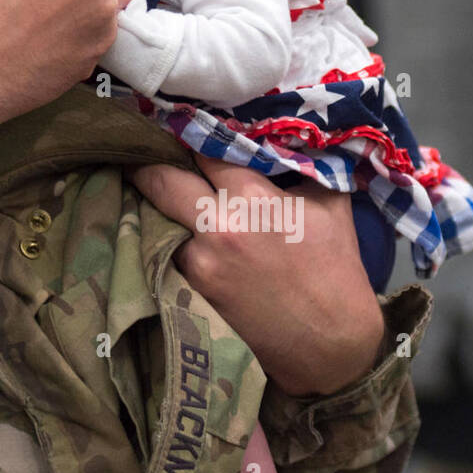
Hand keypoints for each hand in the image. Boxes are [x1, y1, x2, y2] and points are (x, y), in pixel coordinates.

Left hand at [128, 155, 384, 395]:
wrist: (332, 347)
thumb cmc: (335, 271)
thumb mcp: (329, 204)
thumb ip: (297, 167)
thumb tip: (273, 138)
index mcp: (253, 198)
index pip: (204, 148)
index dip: (192, 134)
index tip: (180, 125)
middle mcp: (217, 226)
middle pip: (160, 177)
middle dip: (146, 159)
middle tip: (137, 148)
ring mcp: (198, 261)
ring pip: (156, 215)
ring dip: (154, 201)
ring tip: (147, 185)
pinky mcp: (189, 291)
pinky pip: (165, 250)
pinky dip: (163, 235)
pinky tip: (163, 227)